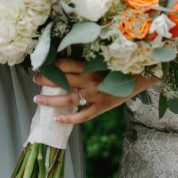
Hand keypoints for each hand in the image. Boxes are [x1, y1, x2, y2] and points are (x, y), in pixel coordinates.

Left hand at [32, 58, 146, 124]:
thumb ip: (87, 60)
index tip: (42, 65)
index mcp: (90, 66)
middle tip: (35, 79)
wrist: (142, 76)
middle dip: (46, 80)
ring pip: (68, 100)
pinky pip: (82, 116)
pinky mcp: (101, 108)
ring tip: (37, 100)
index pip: (64, 65)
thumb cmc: (122, 64)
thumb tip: (68, 59)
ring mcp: (95, 96)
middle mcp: (90, 81)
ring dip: (50, 101)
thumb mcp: (104, 58)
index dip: (51, 65)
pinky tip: (57, 119)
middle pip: (62, 81)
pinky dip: (69, 119)